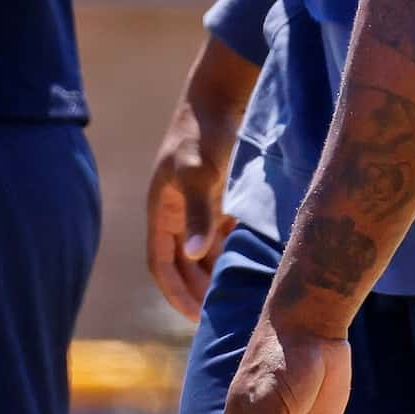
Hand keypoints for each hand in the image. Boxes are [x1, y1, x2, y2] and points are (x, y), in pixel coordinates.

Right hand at [146, 36, 256, 320]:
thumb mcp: (200, 172)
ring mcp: (197, 204)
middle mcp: (176, 212)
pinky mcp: (217, 195)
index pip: (160, 264)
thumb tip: (194, 254)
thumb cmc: (205, 133)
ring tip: (238, 297)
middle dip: (198, 290)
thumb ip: (200, 212)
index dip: (175, 293)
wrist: (220, 95)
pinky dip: (232, 250)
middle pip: (183, 263)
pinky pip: (221, 233)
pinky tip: (254, 263)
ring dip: (217, 272)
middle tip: (220, 317)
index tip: (194, 318)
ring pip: (203, 250)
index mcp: (161, 211)